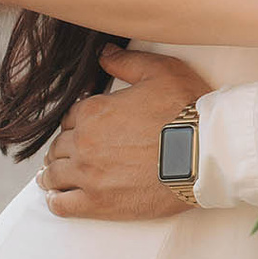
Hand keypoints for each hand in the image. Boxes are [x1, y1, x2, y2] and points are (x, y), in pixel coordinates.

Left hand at [37, 47, 211, 220]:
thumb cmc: (186, 110)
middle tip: (73, 154)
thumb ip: (126, 62)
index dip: (78, 122)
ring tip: (54, 177)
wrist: (204, 153)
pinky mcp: (98, 203)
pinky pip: (61, 205)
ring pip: (54, 175)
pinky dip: (55, 201)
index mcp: (94, 111)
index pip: (71, 117)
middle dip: (64, 148)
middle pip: (60, 147)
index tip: (85, 129)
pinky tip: (58, 198)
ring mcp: (89, 175)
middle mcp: (84, 142)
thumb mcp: (160, 72)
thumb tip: (103, 53)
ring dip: (53, 174)